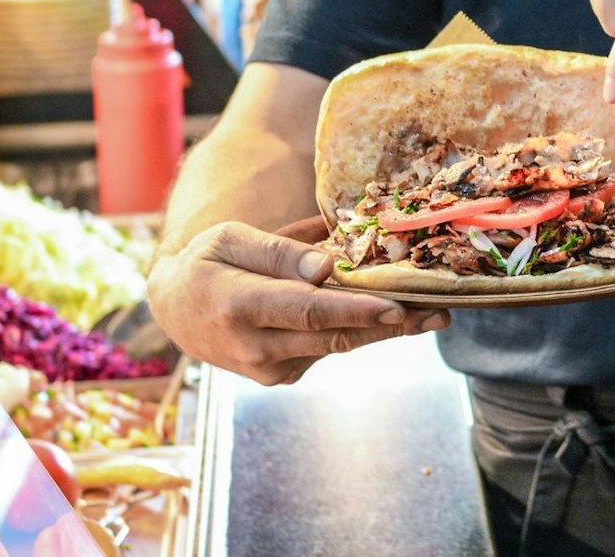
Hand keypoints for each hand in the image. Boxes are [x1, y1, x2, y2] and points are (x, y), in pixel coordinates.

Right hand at [147, 217, 447, 385]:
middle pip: (334, 337)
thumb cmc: (206, 262)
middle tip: (440, 313)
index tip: (398, 307)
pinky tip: (390, 314)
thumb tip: (329, 265)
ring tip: (433, 313)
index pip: (309, 311)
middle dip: (392, 327)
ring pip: (337, 348)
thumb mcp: (232, 239)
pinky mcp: (282, 375)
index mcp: (240, 308)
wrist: (174, 311)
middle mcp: (256, 348)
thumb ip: (279, 252)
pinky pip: (327, 349)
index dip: (356, 311)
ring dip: (384, 332)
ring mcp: (270, 368)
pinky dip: (358, 332)